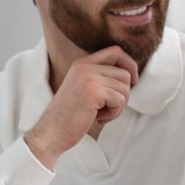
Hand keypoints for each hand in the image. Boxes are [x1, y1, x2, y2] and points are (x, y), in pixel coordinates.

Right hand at [25, 47, 139, 166]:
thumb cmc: (69, 116)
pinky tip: (98, 118)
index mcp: (82, 63)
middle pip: (124, 74)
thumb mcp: (84, 89)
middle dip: (122, 94)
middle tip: (107, 108)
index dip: (130, 64)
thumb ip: (101, 78)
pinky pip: (120, 100)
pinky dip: (113, 114)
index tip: (133, 81)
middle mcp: (85, 66)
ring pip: (124, 88)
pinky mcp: (94, 92)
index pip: (116, 52)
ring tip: (100, 114)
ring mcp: (89, 78)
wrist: (51, 132)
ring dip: (117, 106)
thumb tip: (131, 76)